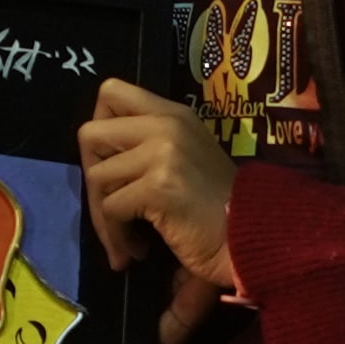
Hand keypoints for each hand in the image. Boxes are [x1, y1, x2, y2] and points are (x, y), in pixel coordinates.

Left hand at [75, 78, 237, 340]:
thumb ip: (150, 145)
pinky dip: (116, 236)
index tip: (110, 163)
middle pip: (90, 134)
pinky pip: (111, 209)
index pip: (111, 92)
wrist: (254, 234)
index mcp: (173, 114)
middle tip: (110, 204)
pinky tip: (136, 251)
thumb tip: (98, 157)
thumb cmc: (220, 205)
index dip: (100, 129)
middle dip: (92, 176)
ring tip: (126, 238)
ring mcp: (163, 152)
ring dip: (104, 217)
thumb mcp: (187, 157)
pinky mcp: (159, 185)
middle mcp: (166, 125)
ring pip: (97, 177)